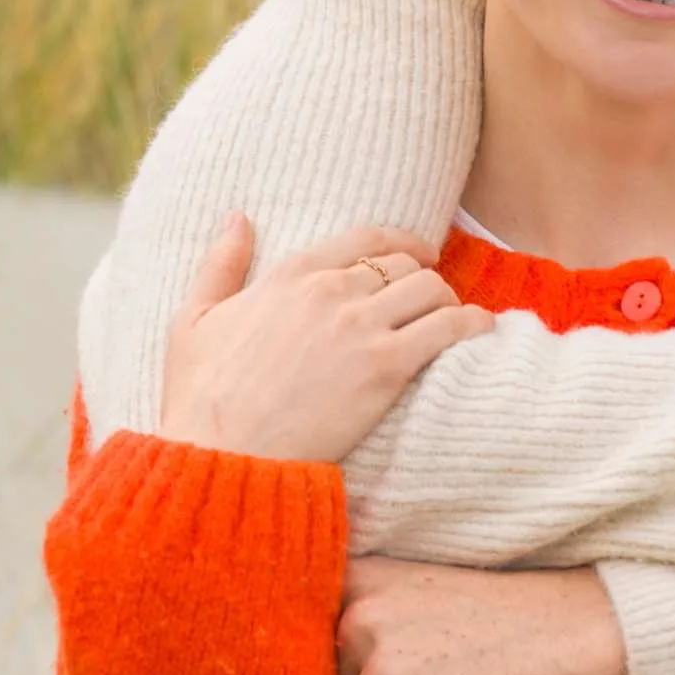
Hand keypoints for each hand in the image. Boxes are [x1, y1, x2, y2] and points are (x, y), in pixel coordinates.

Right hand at [160, 215, 491, 462]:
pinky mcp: (385, 367)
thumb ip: (220, 264)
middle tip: (433, 304)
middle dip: (423, 281)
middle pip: (404, 265)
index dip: (402, 243)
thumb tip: (236, 217)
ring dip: (449, 302)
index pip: (365, 239)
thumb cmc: (200, 400)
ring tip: (455, 322)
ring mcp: (360, 326)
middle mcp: (330, 290)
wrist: (222, 457)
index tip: (420, 255)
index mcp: (289, 275)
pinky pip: (448, 328)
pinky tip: (481, 332)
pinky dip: (472, 325)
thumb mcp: (193, 320)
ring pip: (431, 289)